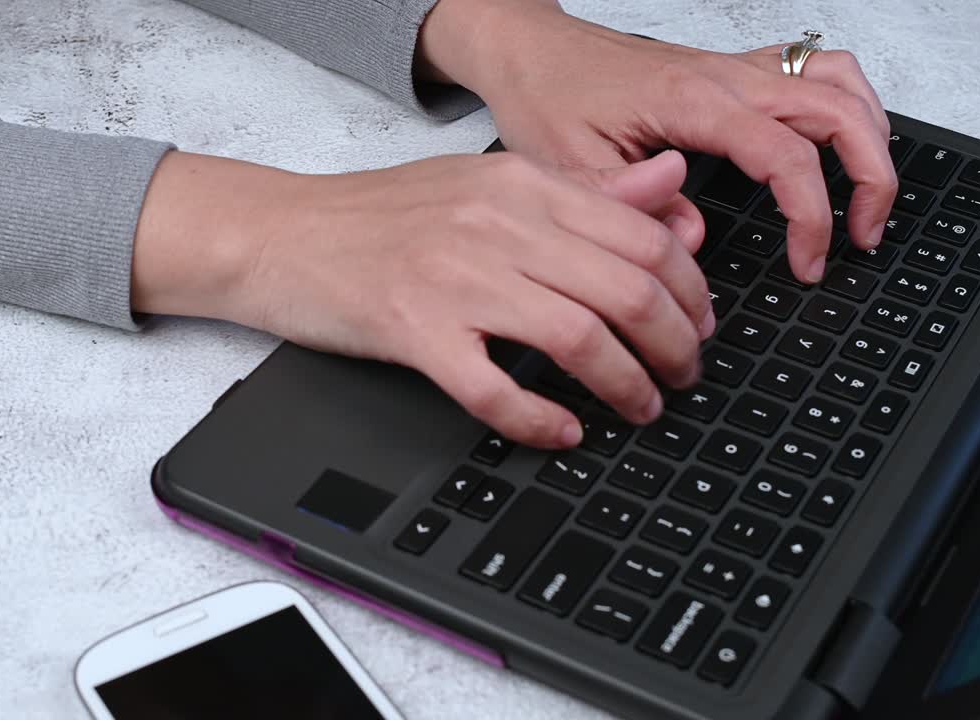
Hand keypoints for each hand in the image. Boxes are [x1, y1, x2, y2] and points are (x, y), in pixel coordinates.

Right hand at [131, 150, 711, 447]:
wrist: (280, 234)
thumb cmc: (380, 218)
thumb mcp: (487, 186)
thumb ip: (582, 193)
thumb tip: (670, 187)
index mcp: (521, 185)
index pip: (645, 236)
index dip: (691, 293)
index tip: (698, 326)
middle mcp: (495, 224)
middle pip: (627, 289)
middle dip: (676, 346)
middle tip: (683, 377)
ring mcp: (453, 277)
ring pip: (578, 337)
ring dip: (627, 386)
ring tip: (640, 408)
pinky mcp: (412, 329)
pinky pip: (495, 389)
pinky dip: (540, 421)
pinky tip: (560, 433)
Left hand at [419, 0, 897, 283]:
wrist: (531, 50)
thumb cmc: (547, 97)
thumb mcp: (570, 166)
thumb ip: (633, 205)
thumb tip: (692, 241)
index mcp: (692, 101)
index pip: (785, 154)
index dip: (812, 215)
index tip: (809, 262)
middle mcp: (726, 76)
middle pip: (839, 110)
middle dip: (871, 177)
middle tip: (863, 237)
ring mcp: (734, 67)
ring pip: (839, 82)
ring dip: (870, 136)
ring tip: (867, 197)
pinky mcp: (732, 69)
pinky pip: (815, 69)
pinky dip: (846, 105)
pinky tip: (838, 146)